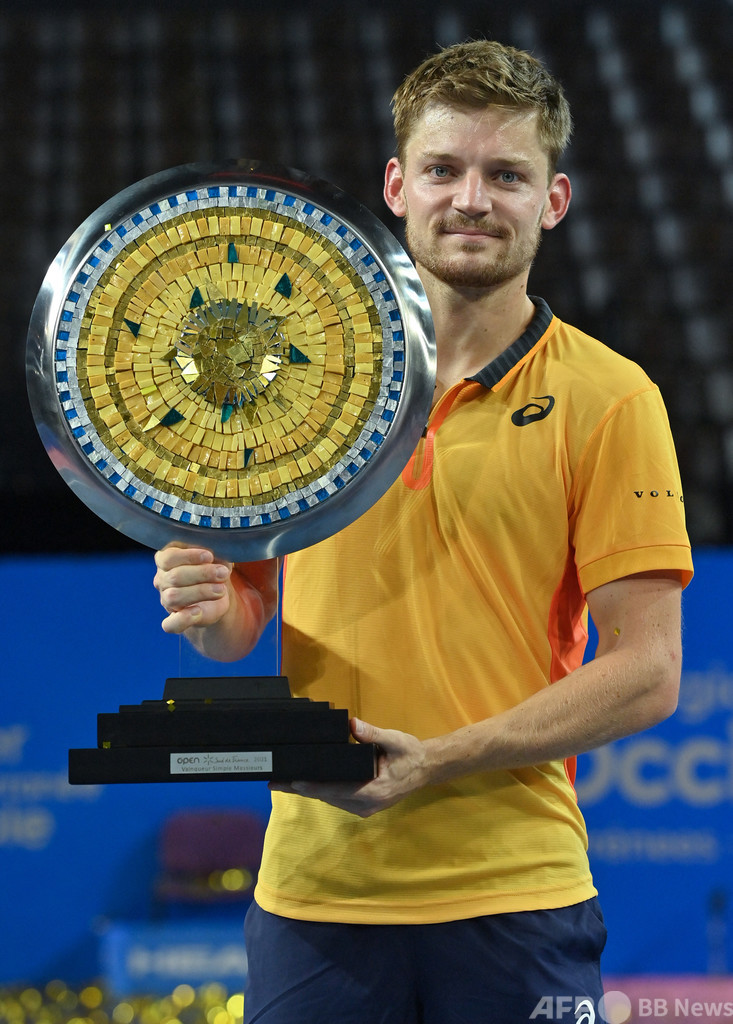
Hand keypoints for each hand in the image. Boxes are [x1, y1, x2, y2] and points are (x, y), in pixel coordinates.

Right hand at [153, 542, 232, 634]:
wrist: (219, 593)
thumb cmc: (213, 567)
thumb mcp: (215, 556)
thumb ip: (213, 551)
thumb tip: (219, 547)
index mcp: (167, 560)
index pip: (168, 557)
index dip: (188, 556)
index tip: (209, 556)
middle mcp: (162, 579)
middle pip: (174, 577)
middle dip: (202, 574)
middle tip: (223, 573)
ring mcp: (166, 600)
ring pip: (174, 597)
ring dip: (201, 592)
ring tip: (221, 590)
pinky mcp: (174, 619)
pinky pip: (169, 624)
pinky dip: (183, 619)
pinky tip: (199, 611)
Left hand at [269, 718, 430, 816]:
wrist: (426, 768)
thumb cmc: (410, 754)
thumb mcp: (394, 740)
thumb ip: (373, 734)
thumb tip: (353, 725)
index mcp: (374, 791)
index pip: (337, 789)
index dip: (314, 787)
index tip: (294, 782)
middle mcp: (367, 804)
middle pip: (328, 797)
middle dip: (302, 789)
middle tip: (275, 782)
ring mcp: (365, 808)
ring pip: (330, 800)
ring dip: (309, 792)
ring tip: (284, 783)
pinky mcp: (364, 805)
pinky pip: (337, 799)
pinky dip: (321, 792)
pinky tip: (306, 784)